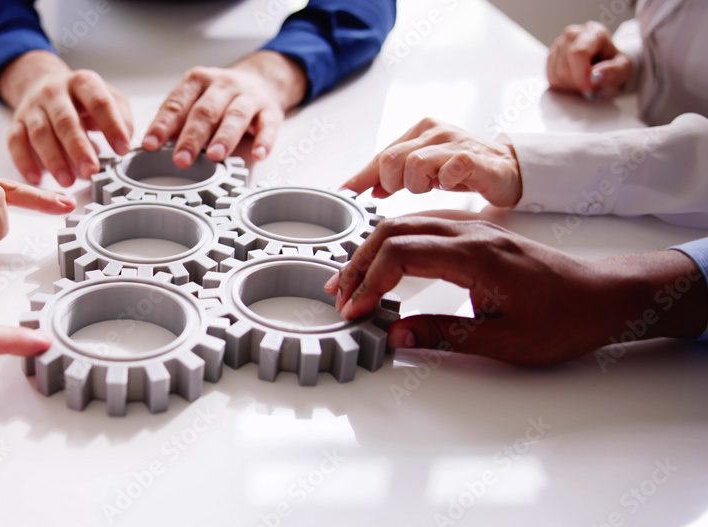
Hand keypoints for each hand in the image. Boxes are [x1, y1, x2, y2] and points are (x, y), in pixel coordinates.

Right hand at [0, 51, 133, 186]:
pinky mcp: (17, 122)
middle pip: (66, 121)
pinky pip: (16, 142)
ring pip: (41, 133)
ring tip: (67, 180)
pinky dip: (24, 161)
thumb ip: (122, 117)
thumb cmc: (80, 98)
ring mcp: (33, 107)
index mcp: (82, 83)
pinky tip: (36, 177)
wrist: (41, 81)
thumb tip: (126, 141)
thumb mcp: (108, 98)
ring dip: (54, 159)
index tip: (123, 149)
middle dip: (79, 148)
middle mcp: (55, 92)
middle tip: (91, 171)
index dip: (112, 126)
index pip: (99, 103)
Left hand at [142, 51, 306, 167]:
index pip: (177, 103)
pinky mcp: (270, 111)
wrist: (262, 80)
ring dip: (224, 138)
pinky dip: (263, 141)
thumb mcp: (196, 98)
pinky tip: (257, 154)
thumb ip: (178, 119)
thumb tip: (156, 143)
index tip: (151, 144)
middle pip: (205, 112)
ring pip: (236, 117)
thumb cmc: (222, 95)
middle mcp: (223, 86)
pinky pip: (268, 126)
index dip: (163, 124)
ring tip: (215, 156)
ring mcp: (248, 97)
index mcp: (199, 81)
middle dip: (192, 137)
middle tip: (181, 159)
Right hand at [323, 217, 707, 365]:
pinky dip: (395, 242)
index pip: (403, 255)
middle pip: (397, 231)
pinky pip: (425, 225)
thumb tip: (397, 335)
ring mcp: (476, 228)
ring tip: (352, 280)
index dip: (370, 282)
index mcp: (478, 256)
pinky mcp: (478, 233)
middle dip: (360, 262)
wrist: (605, 297)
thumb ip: (444, 336)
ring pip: (408, 223)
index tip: (354, 310)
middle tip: (339, 294)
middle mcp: (473, 233)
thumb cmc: (566, 320)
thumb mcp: (504, 341)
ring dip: (374, 250)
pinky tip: (384, 262)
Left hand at [342, 118, 522, 206]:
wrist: (508, 168)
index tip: (346, 192)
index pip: (381, 156)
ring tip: (434, 186)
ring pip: (414, 164)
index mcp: (419, 131)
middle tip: (408, 190)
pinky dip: (445, 179)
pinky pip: (451, 166)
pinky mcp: (474, 156)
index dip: (362, 177)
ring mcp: (455, 141)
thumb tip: (368, 187)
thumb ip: (397, 177)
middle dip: (392, 183)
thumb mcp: (424, 172)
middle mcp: (435, 131)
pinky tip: (449, 182)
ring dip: (418, 185)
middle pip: (391, 159)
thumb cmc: (465, 168)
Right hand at [547, 21, 632, 99]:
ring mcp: (559, 44)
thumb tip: (595, 76)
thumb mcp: (623, 69)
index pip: (578, 53)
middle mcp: (573, 34)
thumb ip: (613, 72)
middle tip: (591, 85)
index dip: (581, 76)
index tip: (590, 89)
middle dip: (578, 83)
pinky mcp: (551, 55)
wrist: (606, 63)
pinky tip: (574, 80)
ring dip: (571, 85)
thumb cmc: (614, 65)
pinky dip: (563, 85)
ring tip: (584, 81)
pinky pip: (550, 78)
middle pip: (565, 68)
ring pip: (556, 75)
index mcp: (593, 33)